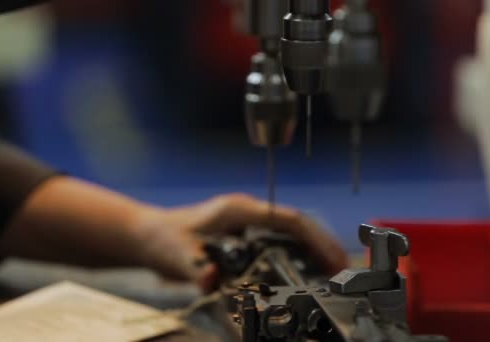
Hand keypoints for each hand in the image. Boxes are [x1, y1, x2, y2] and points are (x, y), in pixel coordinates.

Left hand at [135, 193, 347, 290]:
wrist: (148, 236)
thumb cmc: (162, 238)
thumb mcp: (176, 254)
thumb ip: (194, 268)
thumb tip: (211, 279)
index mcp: (239, 210)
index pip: (288, 219)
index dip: (314, 237)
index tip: (331, 258)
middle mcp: (249, 213)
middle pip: (298, 224)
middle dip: (322, 245)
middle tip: (341, 271)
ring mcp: (249, 224)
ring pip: (292, 233)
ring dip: (314, 250)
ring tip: (332, 274)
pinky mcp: (246, 236)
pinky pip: (281, 243)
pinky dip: (299, 256)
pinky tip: (306, 273)